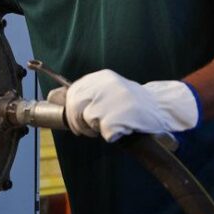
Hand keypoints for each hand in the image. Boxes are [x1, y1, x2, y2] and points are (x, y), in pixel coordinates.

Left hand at [46, 69, 199, 141]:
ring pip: (88, 121)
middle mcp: (106, 85)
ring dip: (97, 130)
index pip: (72, 93)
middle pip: (75, 108)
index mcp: (101, 77)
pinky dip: (112, 136)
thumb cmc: (130, 102)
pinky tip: (122, 129)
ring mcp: (114, 100)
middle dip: (79, 123)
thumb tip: (51, 97)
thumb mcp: (105, 91)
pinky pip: (105, 133)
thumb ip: (82, 94)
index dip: (72, 109)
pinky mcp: (121, 116)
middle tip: (91, 129)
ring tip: (112, 125)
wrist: (161, 108)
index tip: (78, 117)